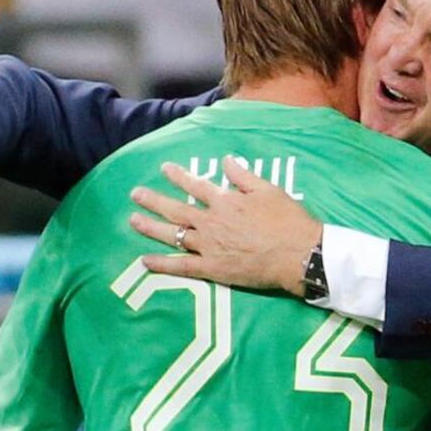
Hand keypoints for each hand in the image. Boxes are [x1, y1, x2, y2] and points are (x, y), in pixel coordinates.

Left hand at [130, 156, 321, 296]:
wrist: (298, 254)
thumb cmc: (288, 220)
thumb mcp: (268, 189)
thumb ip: (243, 175)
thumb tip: (226, 161)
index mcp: (226, 201)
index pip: (196, 185)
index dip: (179, 176)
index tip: (164, 169)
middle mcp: (212, 222)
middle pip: (177, 209)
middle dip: (154, 200)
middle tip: (135, 194)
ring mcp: (209, 246)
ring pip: (173, 235)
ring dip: (151, 227)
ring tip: (133, 220)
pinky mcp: (212, 269)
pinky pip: (181, 266)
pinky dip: (162, 264)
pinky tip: (145, 260)